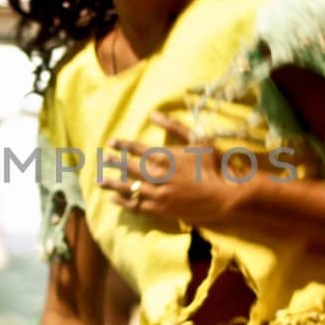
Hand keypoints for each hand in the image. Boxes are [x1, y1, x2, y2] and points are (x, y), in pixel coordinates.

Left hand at [100, 113, 238, 227]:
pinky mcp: (161, 210)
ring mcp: (158, 194)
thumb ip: (175, 127)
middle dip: (114, 163)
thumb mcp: (198, 141)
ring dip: (113, 183)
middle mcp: (158, 175)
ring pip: (129, 187)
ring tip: (99, 181)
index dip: (122, 145)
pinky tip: (114, 200)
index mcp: (165, 156)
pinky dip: (124, 202)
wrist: (224, 197)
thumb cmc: (214, 166)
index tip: (111, 142)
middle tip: (102, 160)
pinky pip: (137, 206)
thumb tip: (154, 114)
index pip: (137, 148)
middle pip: (129, 167)